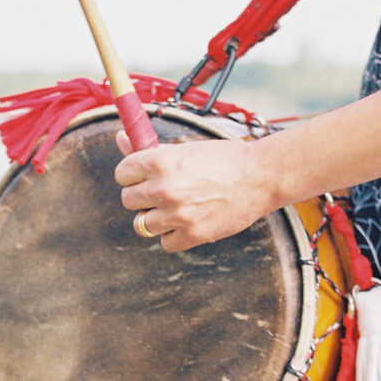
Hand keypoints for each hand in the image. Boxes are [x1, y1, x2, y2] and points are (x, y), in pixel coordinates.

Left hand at [114, 129, 277, 251]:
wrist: (260, 177)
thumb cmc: (224, 159)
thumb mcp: (186, 148)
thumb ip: (150, 149)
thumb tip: (121, 137)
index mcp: (159, 161)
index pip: (122, 174)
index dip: (133, 175)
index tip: (144, 177)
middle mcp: (164, 188)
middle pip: (128, 200)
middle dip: (142, 198)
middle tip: (163, 194)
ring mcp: (177, 214)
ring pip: (142, 225)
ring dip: (155, 219)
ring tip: (175, 209)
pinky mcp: (192, 234)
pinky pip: (165, 242)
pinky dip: (174, 236)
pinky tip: (188, 222)